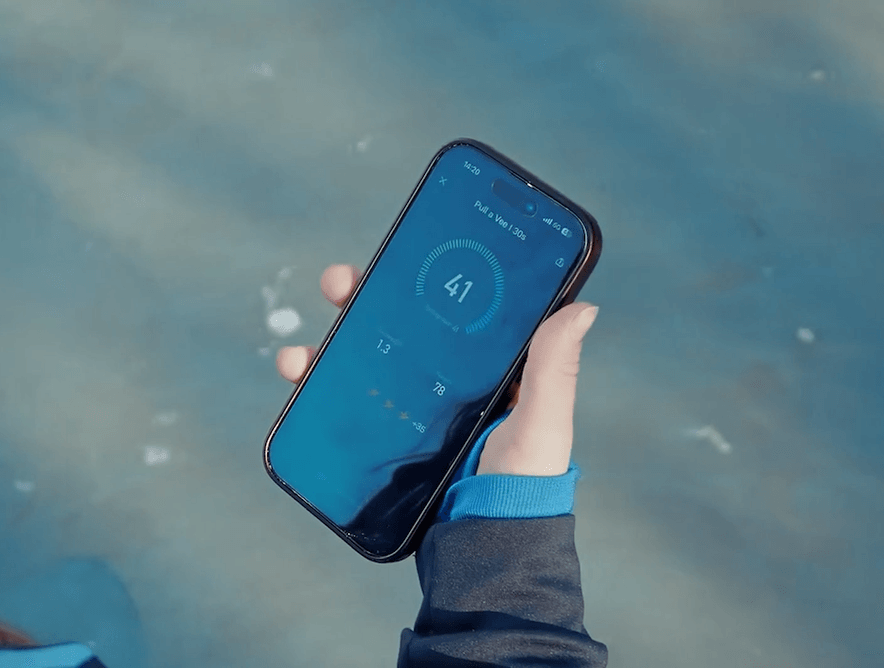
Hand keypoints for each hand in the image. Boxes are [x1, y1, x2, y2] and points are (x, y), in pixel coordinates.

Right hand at [276, 264, 598, 477]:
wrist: (483, 545)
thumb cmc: (523, 484)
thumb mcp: (542, 421)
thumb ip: (553, 368)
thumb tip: (582, 306)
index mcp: (488, 368)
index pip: (453, 309)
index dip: (423, 276)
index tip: (398, 251)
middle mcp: (447, 383)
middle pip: (398, 326)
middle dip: (361, 299)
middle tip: (338, 283)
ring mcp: (413, 410)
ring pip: (364, 361)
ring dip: (327, 345)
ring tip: (300, 352)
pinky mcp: (386, 440)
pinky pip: (348, 405)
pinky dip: (319, 388)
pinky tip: (300, 381)